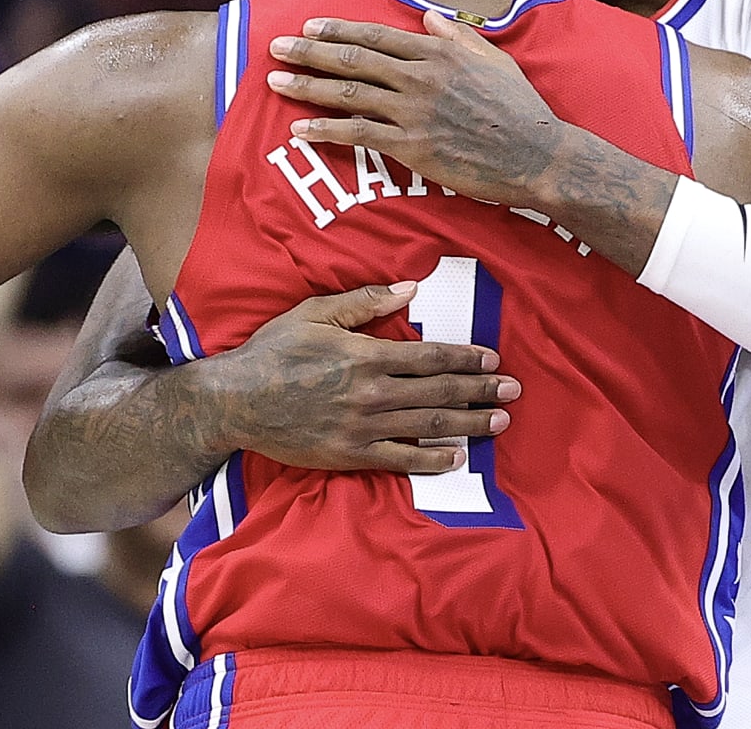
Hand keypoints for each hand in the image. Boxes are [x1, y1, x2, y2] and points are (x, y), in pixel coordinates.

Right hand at [212, 280, 519, 473]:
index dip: (466, 358)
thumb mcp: (314, 312)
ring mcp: (363, 427)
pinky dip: (433, 460)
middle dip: (481, 390)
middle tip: (514, 390)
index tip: (493, 358)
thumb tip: (410, 288)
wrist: (235, 401)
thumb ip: (364, 300)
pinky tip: (457, 457)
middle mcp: (371, 393)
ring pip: (429, 426)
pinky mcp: (351, 455)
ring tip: (500, 422)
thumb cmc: (273, 351)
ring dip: (469, 423)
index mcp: (365, 355)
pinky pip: (401, 460)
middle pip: (440, 392)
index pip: (431, 357)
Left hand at [265, 9, 566, 206]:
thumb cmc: (519, 109)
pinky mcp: (411, 146)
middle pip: (353, 58)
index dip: (339, 28)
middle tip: (276, 46)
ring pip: (347, 93)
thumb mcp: (493, 60)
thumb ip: (457, 37)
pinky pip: (358, 134)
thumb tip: (428, 17)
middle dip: (309, 50)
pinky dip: (325, 130)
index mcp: (438, 52)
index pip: (376, 34)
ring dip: (306, 86)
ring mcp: (413, 111)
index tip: (310, 24)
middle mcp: (420, 76)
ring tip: (274, 81)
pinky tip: (300, 129)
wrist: (536, 154)